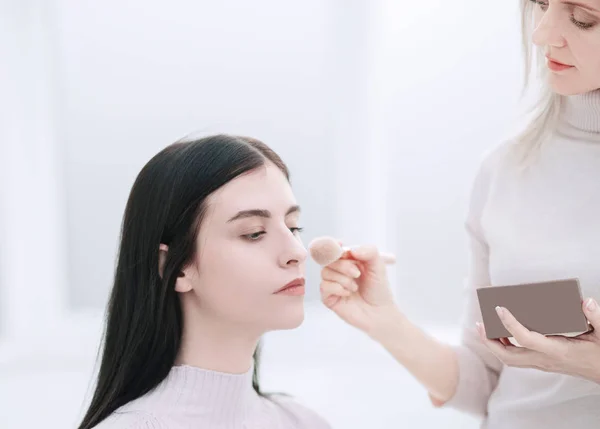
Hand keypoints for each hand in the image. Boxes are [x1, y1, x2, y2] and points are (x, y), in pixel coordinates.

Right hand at [319, 243, 398, 334]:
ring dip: (343, 279)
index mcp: (349, 261)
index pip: (334, 249)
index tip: (340, 246)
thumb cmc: (379, 290)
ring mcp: (332, 284)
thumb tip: (350, 250)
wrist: (380, 313)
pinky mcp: (328, 298)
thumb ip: (369, 251)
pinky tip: (348, 294)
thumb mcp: (378, 265)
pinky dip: (337, 288)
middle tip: (357, 274)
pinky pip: (324, 287)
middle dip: (343, 265)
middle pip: (328, 260)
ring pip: (325, 272)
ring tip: (355, 287)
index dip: (334, 246)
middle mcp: (338, 271)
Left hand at [476, 297, 599, 383]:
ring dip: (493, 345)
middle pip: (508, 356)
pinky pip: (517, 358)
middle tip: (478, 324)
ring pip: (510, 359)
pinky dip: (504, 346)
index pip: (525, 339)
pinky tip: (501, 333)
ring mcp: (542, 363)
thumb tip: (585, 302)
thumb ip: (596, 317)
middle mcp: (545, 360)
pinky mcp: (542, 363)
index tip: (499, 308)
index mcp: (557, 351)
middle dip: (489, 342)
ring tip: (483, 328)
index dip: (509, 324)